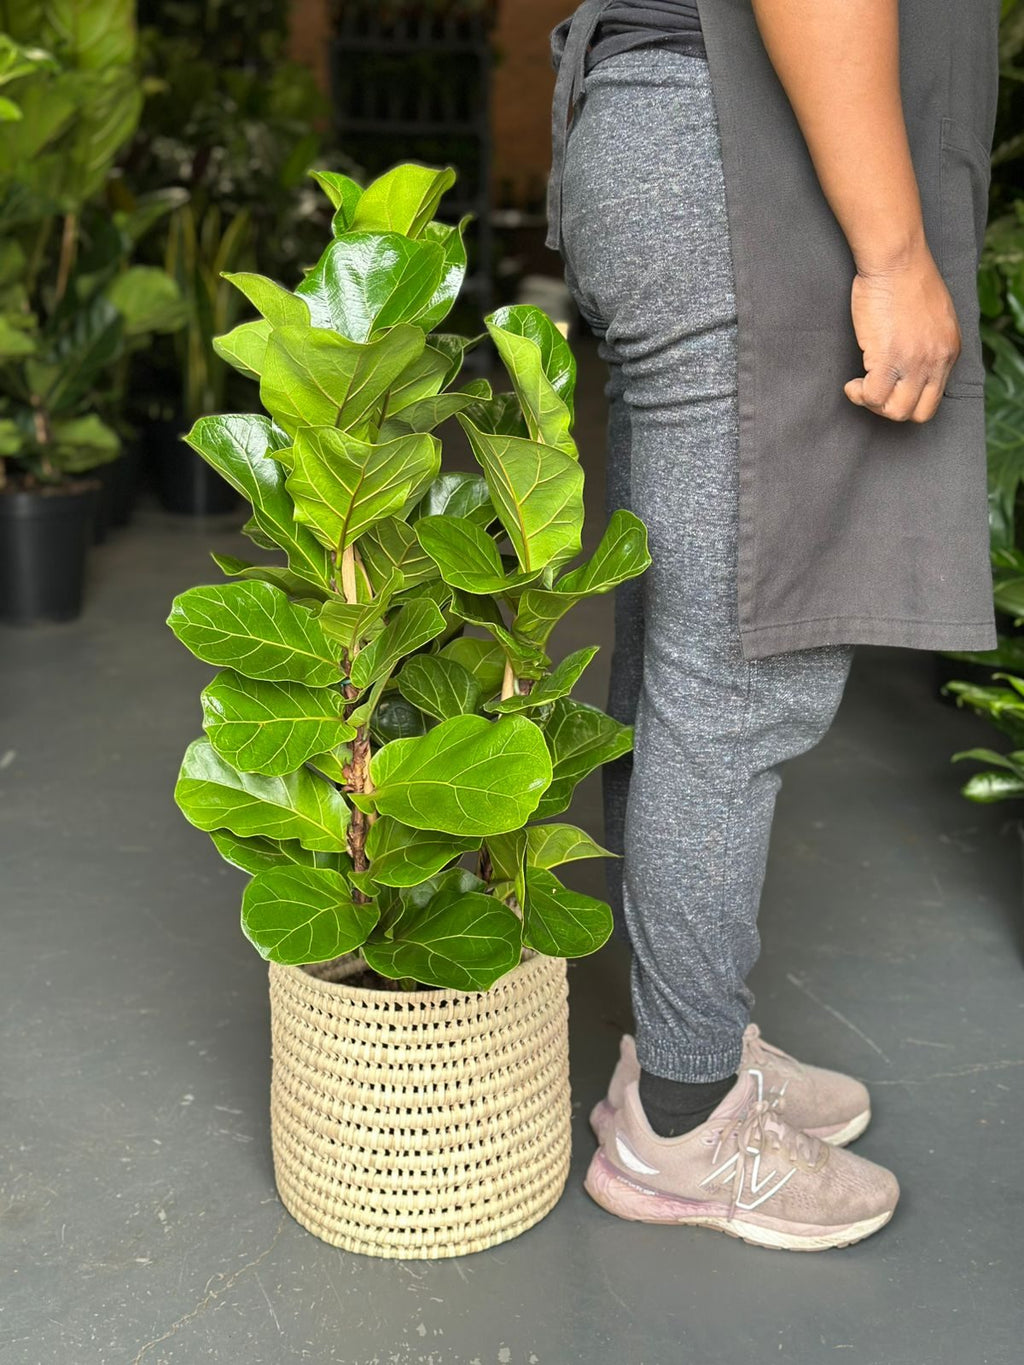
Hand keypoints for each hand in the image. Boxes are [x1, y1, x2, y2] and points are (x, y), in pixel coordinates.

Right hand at [843, 247, 961, 422]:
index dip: (908, 399)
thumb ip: (930, 342)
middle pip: (918, 413)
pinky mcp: (889, 358)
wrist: (896, 260)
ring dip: (874, 404)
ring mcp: (914, 362)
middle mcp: (936, 361)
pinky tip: (852, 383)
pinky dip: (858, 394)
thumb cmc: (908, 277)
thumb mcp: (936, 316)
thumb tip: (912, 359)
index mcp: (949, 351)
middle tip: (875, 390)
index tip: (891, 386)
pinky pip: (873, 396)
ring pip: (896, 411)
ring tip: (861, 386)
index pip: (933, 398)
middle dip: (891, 408)